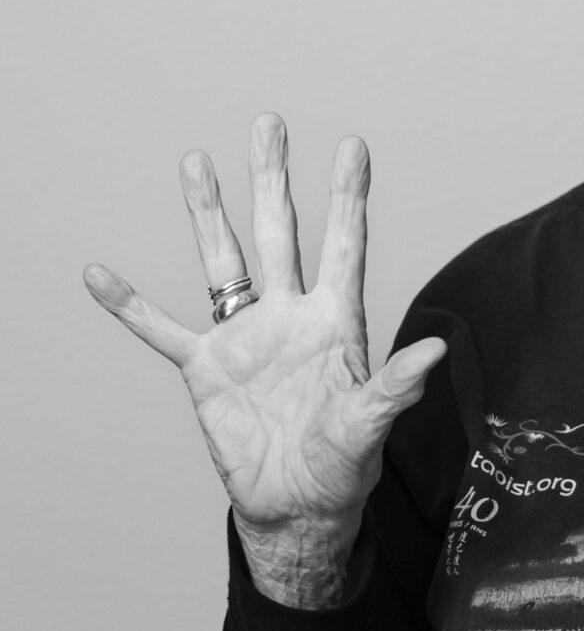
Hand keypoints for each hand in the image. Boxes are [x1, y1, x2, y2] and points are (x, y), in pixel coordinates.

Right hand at [84, 113, 443, 605]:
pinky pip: (161, 330)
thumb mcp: (371, 424)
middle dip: (272, 180)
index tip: (354, 145)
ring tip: (195, 164)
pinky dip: (129, 306)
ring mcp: (245, 338)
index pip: (343, 245)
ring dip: (208, 215)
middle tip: (269, 123)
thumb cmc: (345, 465)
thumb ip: (396, 386)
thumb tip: (437, 350)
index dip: (348, 197)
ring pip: (223, 263)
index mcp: (335, 322)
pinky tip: (99, 275)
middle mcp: (289, 316)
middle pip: (278, 234)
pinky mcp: (205, 370)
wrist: (298, 506)